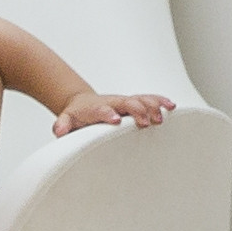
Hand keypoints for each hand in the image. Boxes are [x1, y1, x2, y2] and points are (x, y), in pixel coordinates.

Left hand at [47, 88, 173, 134]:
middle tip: (145, 122)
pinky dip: (161, 101)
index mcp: (97, 107)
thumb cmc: (77, 115)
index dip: (109, 114)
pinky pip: (150, 99)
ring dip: (152, 106)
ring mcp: (125, 101)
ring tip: (162, 117)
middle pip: (127, 102)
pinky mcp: (134, 103)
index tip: (116, 120)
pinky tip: (172, 107)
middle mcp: (114, 102)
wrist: (82, 103)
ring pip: (141, 99)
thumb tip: (59, 131)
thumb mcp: (66, 119)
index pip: (103, 109)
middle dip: (137, 110)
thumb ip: (62, 125)